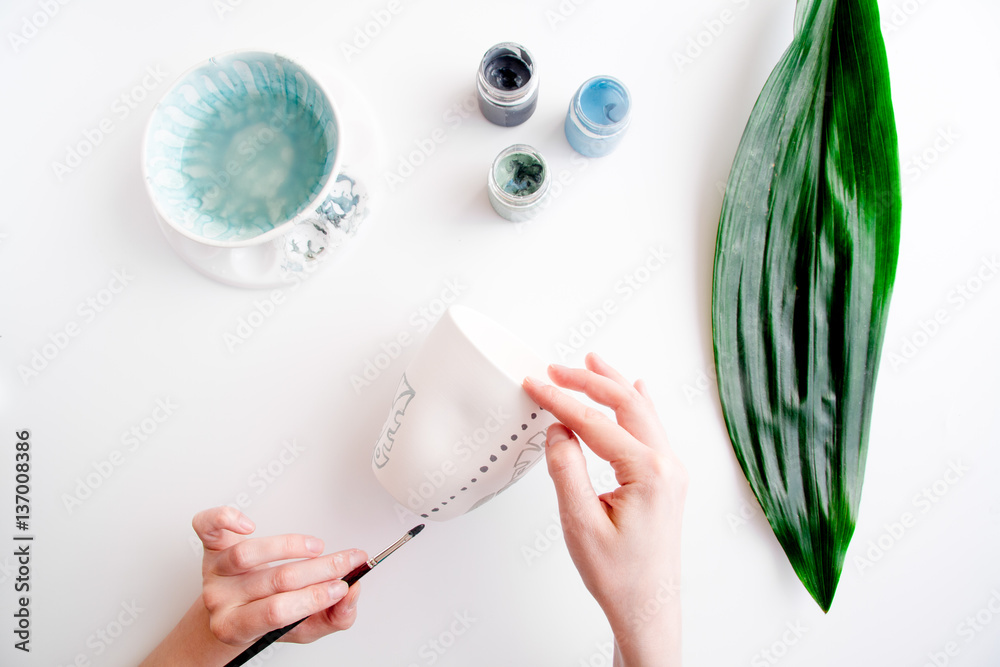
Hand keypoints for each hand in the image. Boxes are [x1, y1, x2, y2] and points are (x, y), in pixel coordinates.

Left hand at [140, 507, 366, 666]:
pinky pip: (207, 526)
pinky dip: (225, 518)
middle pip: (272, 580)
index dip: (312, 598)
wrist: (232, 612)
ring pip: (247, 553)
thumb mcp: (302, 630)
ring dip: (289, 546)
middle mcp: (220, 598)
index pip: (275, 612)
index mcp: (236, 626)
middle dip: (319, 570)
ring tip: (316, 547)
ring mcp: (214, 570)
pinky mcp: (212, 546)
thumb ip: (333, 618)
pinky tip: (248, 523)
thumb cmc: (265, 618)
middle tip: (346, 561)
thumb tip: (350, 594)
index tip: (341, 587)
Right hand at [522, 353, 686, 666]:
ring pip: (642, 411)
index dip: (560, 400)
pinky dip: (636, 403)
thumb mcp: (580, 523)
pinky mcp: (666, 479)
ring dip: (614, 385)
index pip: (595, 423)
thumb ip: (567, 470)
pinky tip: (634, 388)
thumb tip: (558, 430)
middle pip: (625, 404)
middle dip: (588, 381)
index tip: (535, 385)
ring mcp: (670, 471)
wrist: (647, 606)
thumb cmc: (619, 575)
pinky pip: (652, 427)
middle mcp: (666, 466)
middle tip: (556, 369)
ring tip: (591, 361)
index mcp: (648, 474)